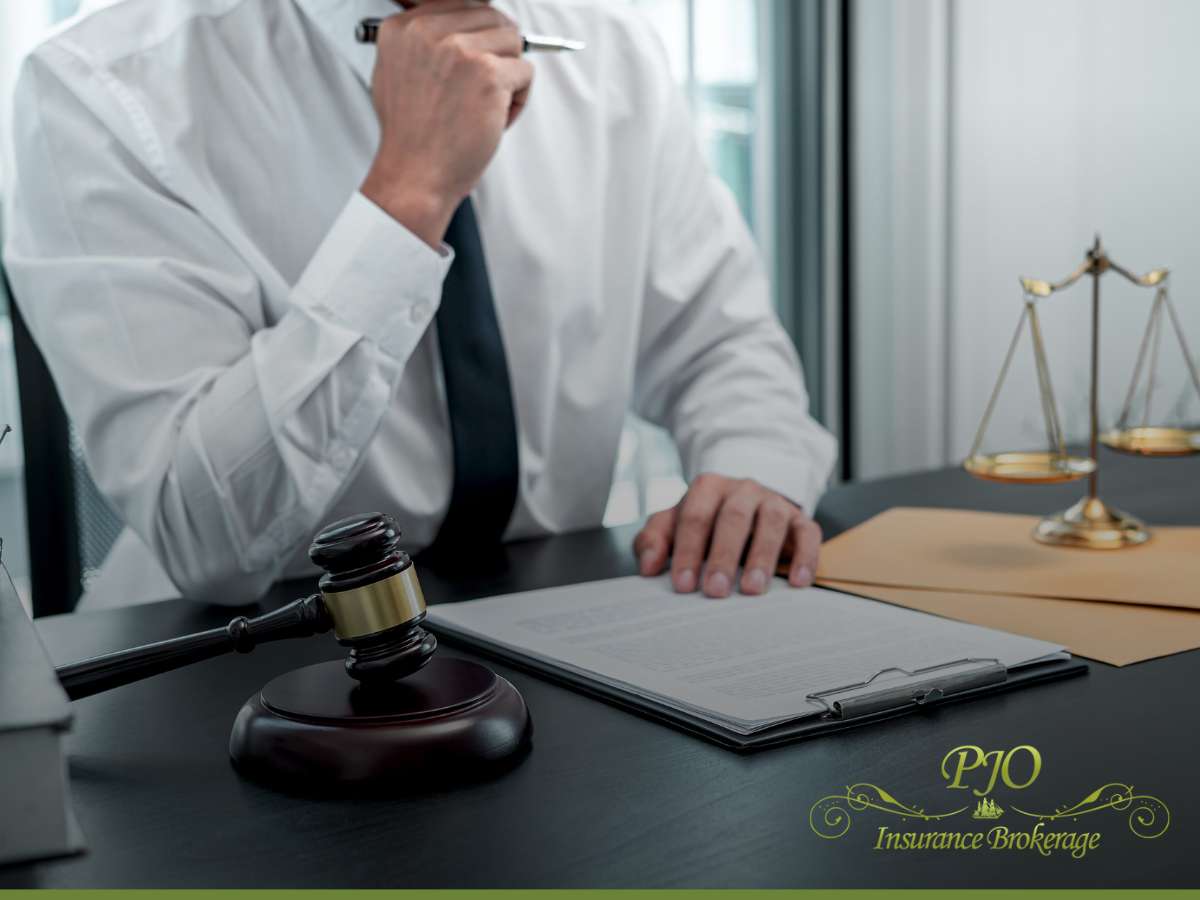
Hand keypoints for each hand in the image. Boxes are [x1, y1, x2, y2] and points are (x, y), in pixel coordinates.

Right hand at [360, 0, 534, 246]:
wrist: (414, 174)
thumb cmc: (412, 136)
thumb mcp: (395, 73)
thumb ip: (422, 42)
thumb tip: (459, 25)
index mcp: (405, 28)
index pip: (463, 5)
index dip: (479, 36)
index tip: (478, 62)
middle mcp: (429, 32)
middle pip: (492, 18)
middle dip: (497, 54)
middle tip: (484, 90)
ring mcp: (460, 51)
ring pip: (513, 42)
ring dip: (509, 77)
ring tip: (486, 107)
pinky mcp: (489, 75)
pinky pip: (526, 73)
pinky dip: (519, 100)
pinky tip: (495, 119)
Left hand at [633, 474, 821, 597]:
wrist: (747, 505)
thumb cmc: (705, 523)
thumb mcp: (673, 526)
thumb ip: (654, 541)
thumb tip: (649, 567)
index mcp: (708, 488)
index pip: (695, 516)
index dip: (688, 551)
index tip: (684, 585)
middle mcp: (742, 490)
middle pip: (733, 518)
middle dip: (723, 556)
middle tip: (716, 590)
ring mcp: (774, 502)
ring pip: (772, 522)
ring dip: (762, 556)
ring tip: (752, 590)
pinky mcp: (801, 519)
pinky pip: (808, 533)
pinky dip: (806, 557)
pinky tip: (797, 582)